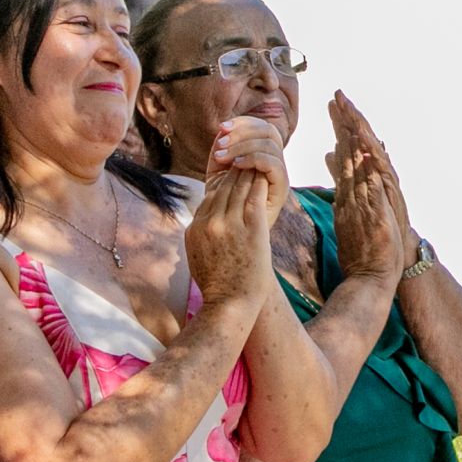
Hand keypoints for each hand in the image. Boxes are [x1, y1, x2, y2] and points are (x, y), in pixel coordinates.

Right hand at [186, 165, 271, 309]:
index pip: (209, 196)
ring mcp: (229, 225)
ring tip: (256, 162)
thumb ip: (199, 234)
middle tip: (245, 157)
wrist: (228, 304)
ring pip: (238, 189)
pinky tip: (265, 176)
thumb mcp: (196, 255)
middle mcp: (209, 222)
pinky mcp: (250, 231)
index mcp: (195, 228)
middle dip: (235, 172)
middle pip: (223, 188)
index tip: (231, 172)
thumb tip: (203, 222)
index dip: (221, 181)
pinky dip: (259, 185)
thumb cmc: (216, 284)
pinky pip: (254, 199)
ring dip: (248, 174)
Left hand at [208, 116, 288, 225]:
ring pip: (270, 144)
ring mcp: (280, 174)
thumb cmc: (221, 205)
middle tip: (220, 145)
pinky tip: (236, 165)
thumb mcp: (217, 173)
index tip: (220, 128)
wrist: (230, 235)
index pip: (260, 126)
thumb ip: (220, 153)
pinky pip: (274, 164)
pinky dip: (254, 158)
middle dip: (241, 132)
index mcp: (261, 154)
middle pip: (268, 130)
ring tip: (221, 156)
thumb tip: (220, 129)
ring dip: (243, 145)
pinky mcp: (282, 187)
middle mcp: (274, 161)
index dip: (242, 123)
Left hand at [330, 92, 414, 260]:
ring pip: (373, 156)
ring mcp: (383, 189)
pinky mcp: (387, 204)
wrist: (382, 258)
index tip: (332, 100)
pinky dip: (375, 165)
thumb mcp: (351, 192)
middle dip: (352, 118)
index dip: (343, 121)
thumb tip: (329, 152)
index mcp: (365, 172)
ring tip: (353, 115)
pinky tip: (369, 150)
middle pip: (364, 142)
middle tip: (340, 96)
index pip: (352, 141)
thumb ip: (341, 172)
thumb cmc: (370, 226)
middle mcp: (377, 176)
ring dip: (364, 135)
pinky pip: (381, 181)